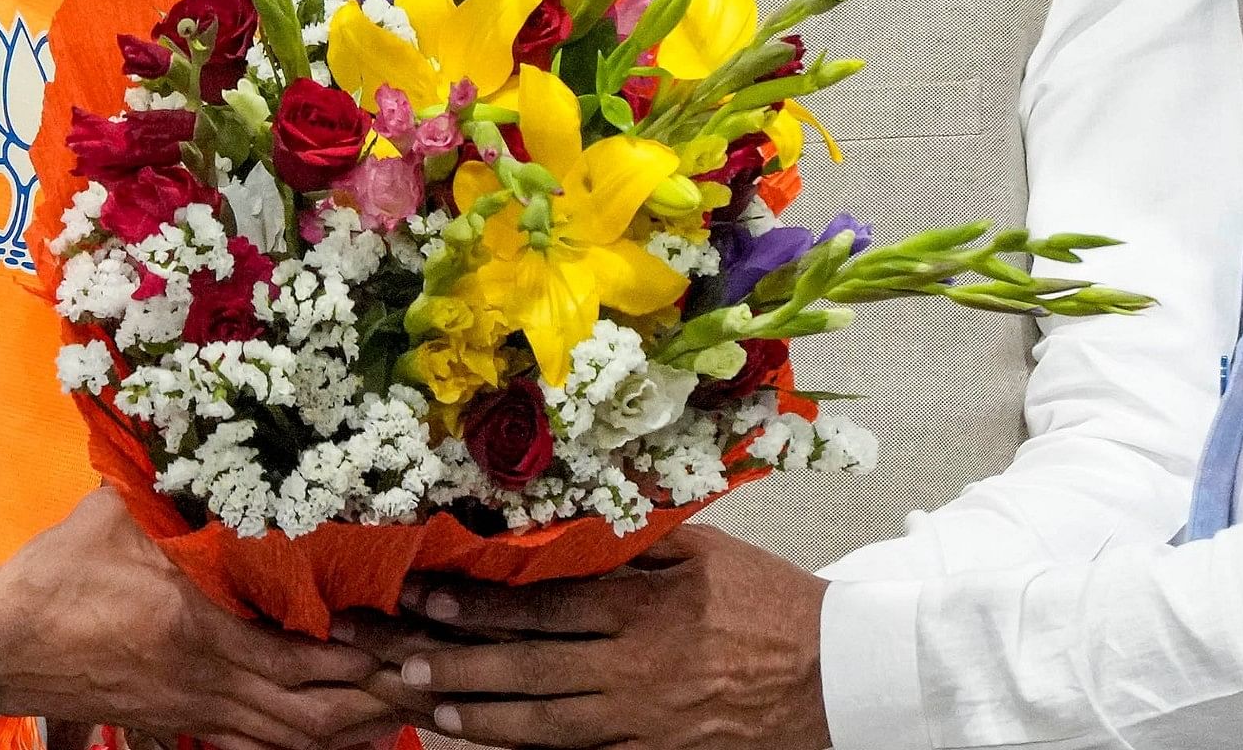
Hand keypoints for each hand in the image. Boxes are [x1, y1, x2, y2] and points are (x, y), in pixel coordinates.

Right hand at [0, 489, 400, 749]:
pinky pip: (254, 749)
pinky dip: (303, 747)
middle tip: (432, 680)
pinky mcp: (178, 726)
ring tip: (405, 710)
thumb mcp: (125, 513)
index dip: (365, 654)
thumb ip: (182, 483)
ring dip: (353, 730)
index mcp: (201, 628)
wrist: (0, 642)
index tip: (412, 633)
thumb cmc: (62, 570)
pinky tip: (338, 738)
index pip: (305, 657)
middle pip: (313, 715)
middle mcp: (209, 681)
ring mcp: (195, 712)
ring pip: (291, 741)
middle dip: (378, 701)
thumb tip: (232, 433)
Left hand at [338, 528, 830, 749]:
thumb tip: (568, 516)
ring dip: (481, 715)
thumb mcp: (708, 551)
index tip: (425, 593)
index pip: (541, 605)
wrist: (841, 677)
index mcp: (643, 609)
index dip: (477, 602)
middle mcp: (633, 669)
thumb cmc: (774, 607)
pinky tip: (494, 746)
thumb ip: (635, 538)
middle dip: (457, 662)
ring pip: (545, 723)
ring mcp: (643, 721)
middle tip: (401, 658)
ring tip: (427, 709)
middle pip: (529, 667)